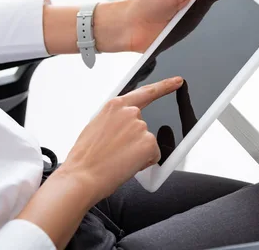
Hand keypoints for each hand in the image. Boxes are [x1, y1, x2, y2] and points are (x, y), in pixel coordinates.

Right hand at [58, 76, 182, 201]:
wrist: (81, 177)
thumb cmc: (84, 158)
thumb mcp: (96, 128)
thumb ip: (115, 121)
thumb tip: (125, 130)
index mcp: (115, 106)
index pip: (145, 92)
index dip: (164, 86)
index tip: (177, 81)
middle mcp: (130, 112)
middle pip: (143, 126)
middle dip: (136, 141)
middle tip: (117, 153)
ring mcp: (140, 126)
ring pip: (147, 143)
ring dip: (137, 153)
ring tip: (116, 159)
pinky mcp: (148, 142)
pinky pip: (154, 156)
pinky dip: (144, 163)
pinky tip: (126, 165)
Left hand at [94, 0, 228, 52]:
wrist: (128, 28)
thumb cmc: (147, 3)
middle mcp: (195, 15)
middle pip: (221, 17)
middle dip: (231, 18)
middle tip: (244, 19)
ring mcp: (191, 32)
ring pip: (213, 35)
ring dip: (219, 35)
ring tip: (232, 35)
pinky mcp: (186, 47)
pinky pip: (201, 49)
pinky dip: (207, 49)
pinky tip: (214, 49)